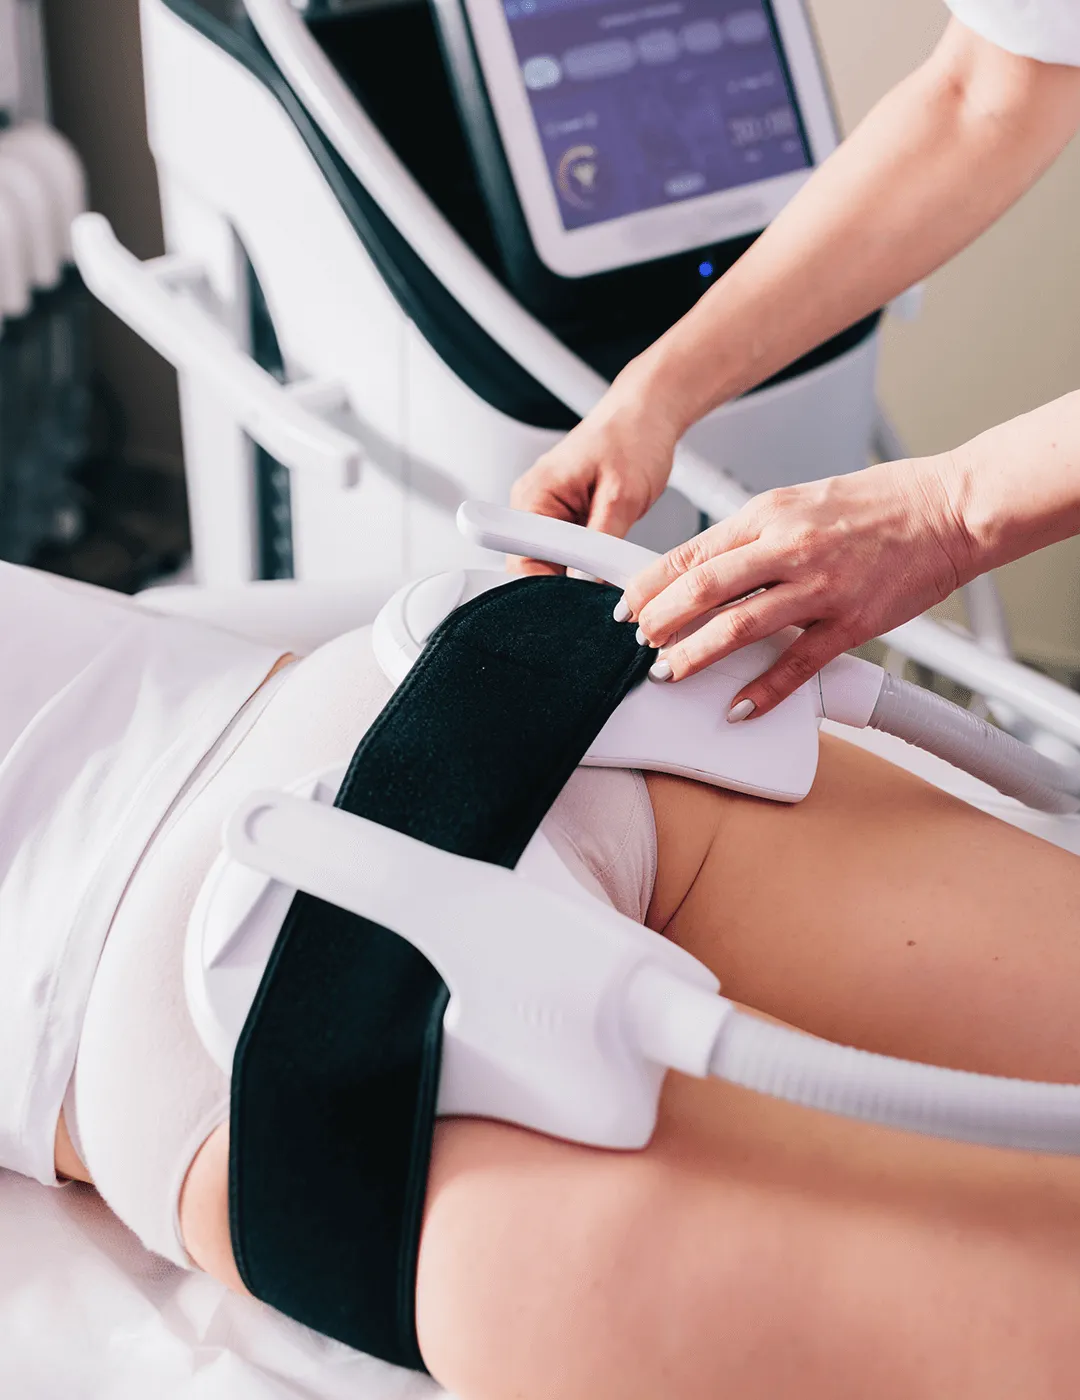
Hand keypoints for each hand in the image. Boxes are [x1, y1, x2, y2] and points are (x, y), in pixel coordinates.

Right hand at [510, 367, 682, 573]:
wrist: (645, 416)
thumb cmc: (633, 438)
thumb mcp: (622, 496)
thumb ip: (600, 543)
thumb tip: (586, 584)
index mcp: (533, 496)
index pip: (522, 563)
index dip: (549, 590)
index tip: (579, 601)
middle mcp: (532, 504)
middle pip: (533, 568)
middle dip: (566, 584)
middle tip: (603, 584)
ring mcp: (546, 512)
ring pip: (553, 564)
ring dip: (579, 571)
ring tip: (609, 560)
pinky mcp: (564, 518)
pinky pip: (567, 553)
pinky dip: (587, 561)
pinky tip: (607, 553)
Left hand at [619, 455, 975, 717]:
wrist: (948, 511)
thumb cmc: (878, 505)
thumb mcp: (800, 502)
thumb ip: (753, 536)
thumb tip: (706, 569)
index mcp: (770, 514)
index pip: (692, 552)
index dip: (650, 584)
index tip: (626, 605)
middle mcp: (789, 547)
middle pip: (704, 588)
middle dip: (660, 620)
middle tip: (638, 644)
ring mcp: (819, 587)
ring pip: (740, 626)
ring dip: (695, 654)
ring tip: (668, 673)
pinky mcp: (850, 622)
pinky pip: (797, 664)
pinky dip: (763, 689)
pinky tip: (738, 706)